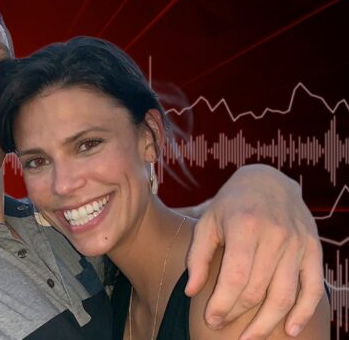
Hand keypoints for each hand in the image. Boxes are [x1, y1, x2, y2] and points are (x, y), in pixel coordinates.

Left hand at [185, 164, 323, 338]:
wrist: (268, 180)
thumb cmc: (230, 204)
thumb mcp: (206, 222)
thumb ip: (197, 257)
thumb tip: (191, 292)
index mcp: (245, 226)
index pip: (236, 277)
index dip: (222, 304)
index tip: (211, 320)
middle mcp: (275, 235)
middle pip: (258, 290)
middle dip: (238, 315)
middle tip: (222, 327)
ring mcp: (298, 243)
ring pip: (285, 295)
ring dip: (267, 323)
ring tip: (249, 338)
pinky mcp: (313, 250)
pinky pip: (313, 289)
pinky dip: (302, 313)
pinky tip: (288, 330)